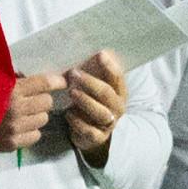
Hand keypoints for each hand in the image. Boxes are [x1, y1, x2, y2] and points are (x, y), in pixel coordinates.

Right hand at [0, 73, 61, 153]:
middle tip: (32, 100)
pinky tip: (20, 127)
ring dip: (37, 116)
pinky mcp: (11, 143)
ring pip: (43, 119)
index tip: (62, 82)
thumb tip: (42, 80)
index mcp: (11, 90)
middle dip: (41, 100)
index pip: (45, 84)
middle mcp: (16, 109)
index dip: (57, 81)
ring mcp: (14, 128)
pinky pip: (36, 135)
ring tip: (24, 114)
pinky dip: (30, 131)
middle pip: (48, 102)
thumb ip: (18, 80)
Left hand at [65, 50, 125, 168]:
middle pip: (107, 94)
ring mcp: (108, 123)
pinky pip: (88, 130)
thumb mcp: (95, 90)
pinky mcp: (97, 137)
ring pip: (100, 112)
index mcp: (119, 93)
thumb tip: (88, 52)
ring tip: (72, 92)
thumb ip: (94, 74)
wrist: (94, 134)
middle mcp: (117, 108)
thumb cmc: (92, 104)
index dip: (110, 66)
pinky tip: (68, 114)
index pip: (118, 78)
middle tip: (73, 73)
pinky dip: (77, 122)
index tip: (99, 54)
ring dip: (85, 101)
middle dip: (90, 82)